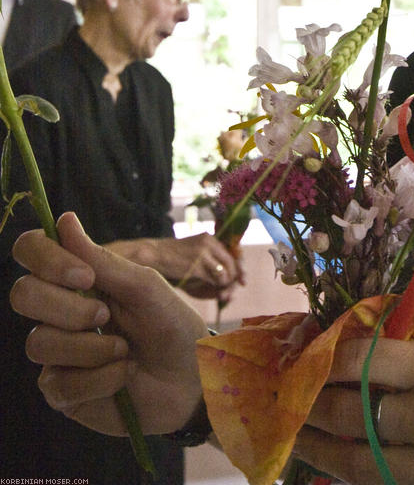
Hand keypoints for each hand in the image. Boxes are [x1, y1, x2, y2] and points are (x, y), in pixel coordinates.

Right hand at [10, 212, 207, 436]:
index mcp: (76, 278)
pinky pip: (59, 384)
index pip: (32, 252)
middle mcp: (58, 311)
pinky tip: (124, 375)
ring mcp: (57, 352)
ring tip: (124, 350)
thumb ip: (102, 261)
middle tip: (105, 316)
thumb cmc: (171, 324)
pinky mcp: (62, 392)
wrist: (191, 378)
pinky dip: (100, 378)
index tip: (84, 277)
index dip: (46, 259)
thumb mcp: (143, 287)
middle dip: (67, 308)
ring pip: (39, 342)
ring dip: (90, 348)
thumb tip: (64, 221)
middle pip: (23, 295)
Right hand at [109, 231, 243, 299]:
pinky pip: (215, 280)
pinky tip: (213, 294)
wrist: (152, 256)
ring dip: (224, 287)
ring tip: (220, 296)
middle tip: (229, 294)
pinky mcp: (197, 265)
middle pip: (232, 264)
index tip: (242, 281)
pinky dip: (216, 289)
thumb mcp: (194, 256)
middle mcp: (209, 242)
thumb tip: (230, 286)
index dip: (239, 268)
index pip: (232, 253)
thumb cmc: (172, 261)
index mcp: (209, 238)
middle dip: (233, 281)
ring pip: (225, 274)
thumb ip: (211, 266)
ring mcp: (203, 253)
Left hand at [294, 337, 413, 484]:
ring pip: (359, 458)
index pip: (365, 362)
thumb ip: (411, 364)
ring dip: (320, 448)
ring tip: (295, 437)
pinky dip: (354, 476)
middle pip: (353, 412)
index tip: (305, 359)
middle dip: (312, 406)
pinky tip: (334, 466)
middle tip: (286, 399)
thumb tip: (351, 359)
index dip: (327, 361)